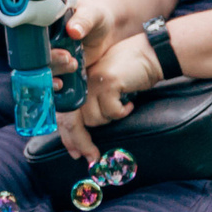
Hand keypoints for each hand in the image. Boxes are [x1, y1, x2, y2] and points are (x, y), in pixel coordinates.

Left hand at [50, 2, 159, 166]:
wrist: (147, 54)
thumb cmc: (126, 73)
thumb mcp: (102, 88)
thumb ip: (89, 104)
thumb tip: (81, 135)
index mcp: (75, 84)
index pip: (63, 114)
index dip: (67, 136)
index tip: (74, 153)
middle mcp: (78, 83)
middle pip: (72, 120)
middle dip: (81, 142)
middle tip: (92, 157)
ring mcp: (90, 82)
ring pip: (93, 118)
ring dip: (109, 119)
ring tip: (120, 107)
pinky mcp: (106, 83)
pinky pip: (111, 112)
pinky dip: (122, 112)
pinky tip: (128, 104)